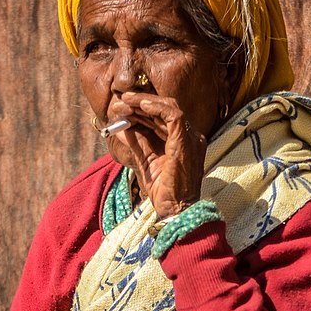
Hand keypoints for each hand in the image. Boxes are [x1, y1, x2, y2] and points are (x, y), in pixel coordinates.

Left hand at [112, 92, 206, 218]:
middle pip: (165, 109)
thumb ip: (136, 142)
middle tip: (120, 101)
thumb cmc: (163, 191)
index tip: (121, 109)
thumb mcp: (145, 160)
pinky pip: (173, 115)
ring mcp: (191, 137)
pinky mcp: (187, 141)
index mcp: (182, 140)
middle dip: (140, 103)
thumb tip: (119, 128)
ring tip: (125, 101)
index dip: (140, 111)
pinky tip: (141, 105)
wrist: (175, 210)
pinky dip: (157, 107)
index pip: (161, 118)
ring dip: (144, 102)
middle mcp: (190, 136)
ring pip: (169, 107)